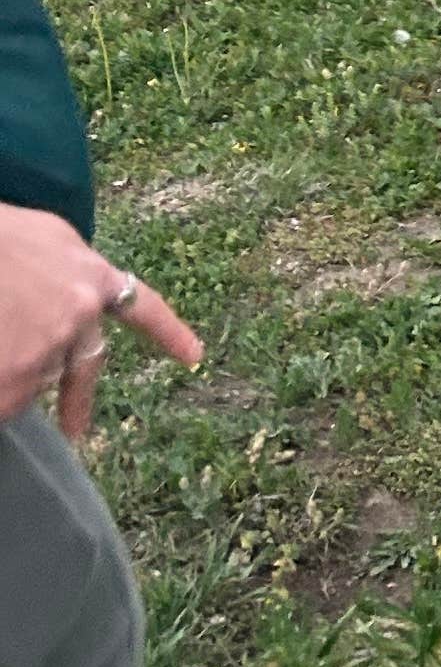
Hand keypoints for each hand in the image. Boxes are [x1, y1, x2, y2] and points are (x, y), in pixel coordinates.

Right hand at [0, 201, 203, 439]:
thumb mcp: (49, 237)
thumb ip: (71, 269)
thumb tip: (71, 288)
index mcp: (92, 275)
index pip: (142, 307)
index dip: (168, 333)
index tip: (195, 356)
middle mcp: (80, 314)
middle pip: (81, 363)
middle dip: (77, 401)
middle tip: (76, 429)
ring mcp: (47, 346)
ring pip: (33, 379)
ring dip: (12, 374)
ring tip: (0, 350)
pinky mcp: (15, 374)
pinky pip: (9, 398)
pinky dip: (1, 391)